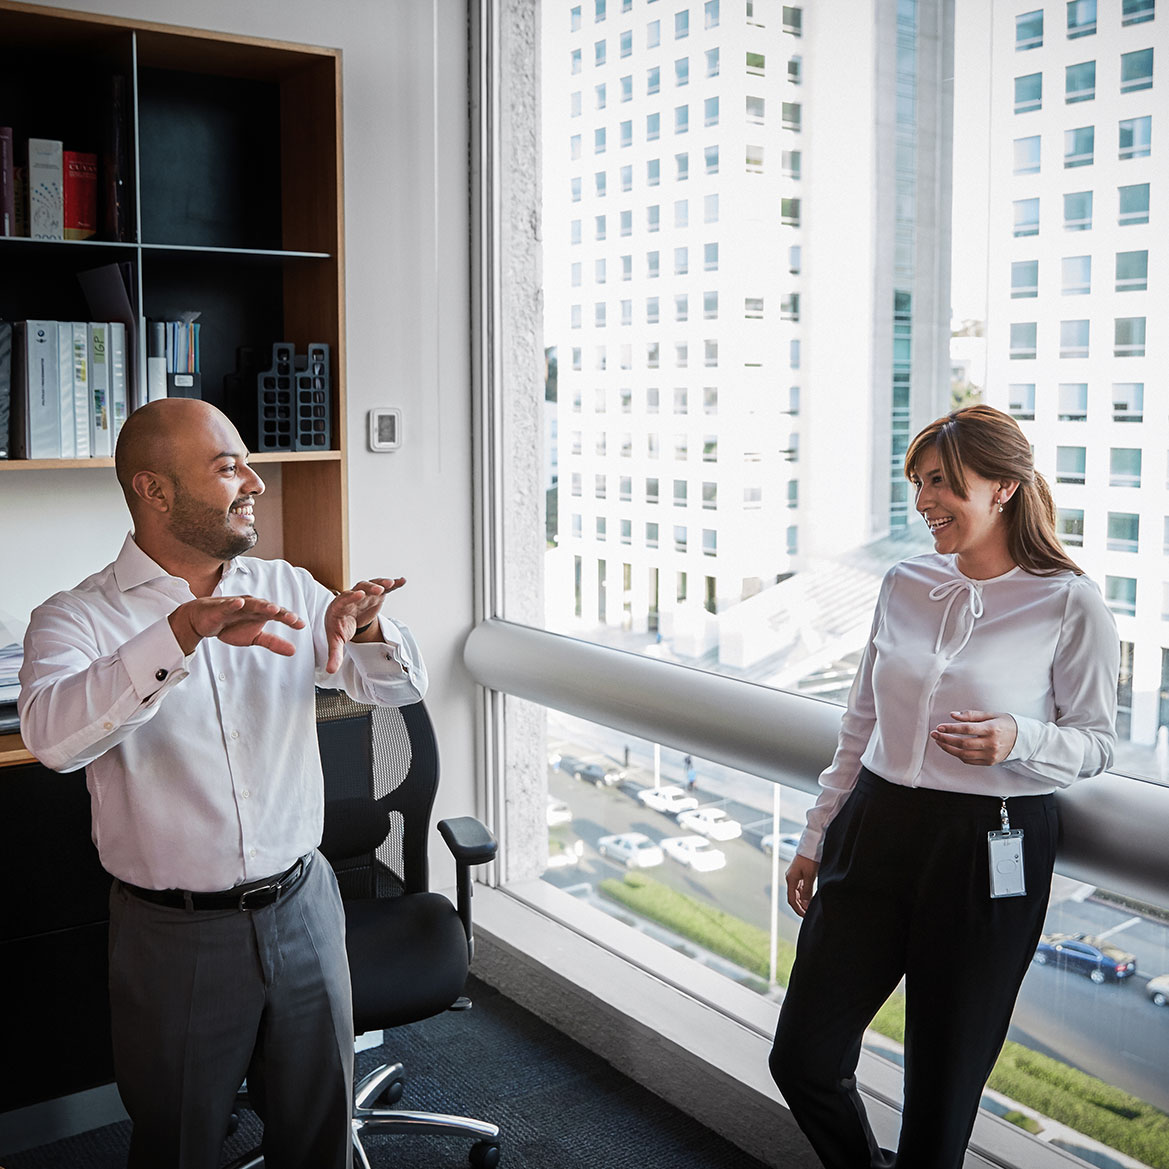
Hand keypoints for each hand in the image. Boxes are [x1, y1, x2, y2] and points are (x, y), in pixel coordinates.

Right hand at [169, 596, 304, 656]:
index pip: (278, 615)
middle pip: (268, 608)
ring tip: (273, 609)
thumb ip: (273, 642)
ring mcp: (236, 606)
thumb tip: (294, 651)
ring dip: (262, 605)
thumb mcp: (254, 638)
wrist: (203, 621)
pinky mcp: (220, 608)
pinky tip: (239, 602)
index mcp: (261, 613)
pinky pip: (228, 605)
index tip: (301, 625)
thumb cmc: (231, 626)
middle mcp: (252, 606)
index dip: (289, 619)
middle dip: (280, 612)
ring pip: (251, 604)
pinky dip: (234, 604)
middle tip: (292, 618)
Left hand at [324, 577, 406, 673]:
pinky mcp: (375, 595)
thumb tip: (330, 671)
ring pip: (371, 585)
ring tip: (390, 583)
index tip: (359, 595)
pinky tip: (402, 581)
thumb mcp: (336, 641)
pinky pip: (384, 587)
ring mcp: (364, 594)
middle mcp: (352, 597)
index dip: (351, 597)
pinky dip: (393, 584)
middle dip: (368, 588)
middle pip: (359, 588)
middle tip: (378, 590)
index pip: (344, 599)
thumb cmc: (339, 627)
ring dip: (381, 583)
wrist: (344, 618)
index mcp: (339, 607)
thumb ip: (334, 654)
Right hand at [786, 854, 819, 917]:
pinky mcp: (800, 874)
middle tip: (808, 915)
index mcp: (791, 879)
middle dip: (800, 907)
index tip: (805, 916)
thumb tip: (805, 904)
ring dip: (802, 902)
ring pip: (797, 893)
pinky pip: (801, 888)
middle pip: (793, 897)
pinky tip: (810, 899)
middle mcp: (791, 878)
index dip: (798, 909)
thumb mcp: (810, 876)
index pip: (792, 899)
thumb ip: (807, 891)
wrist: (812, 845)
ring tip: (810, 909)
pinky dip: (805, 895)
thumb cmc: (810, 858)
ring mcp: (795, 876)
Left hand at [931, 710, 1017, 765]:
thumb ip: (971, 715)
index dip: (951, 728)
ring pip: (964, 754)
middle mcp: (991, 743)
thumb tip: (953, 715)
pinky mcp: (990, 762)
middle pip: (963, 743)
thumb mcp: (991, 715)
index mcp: (991, 729)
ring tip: (940, 742)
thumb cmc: (1007, 724)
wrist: (1024, 739)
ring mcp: (991, 754)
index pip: (966, 729)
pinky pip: (970, 761)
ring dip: (949, 749)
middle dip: (945, 739)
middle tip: (935, 735)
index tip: (939, 727)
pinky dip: (959, 755)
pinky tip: (952, 749)